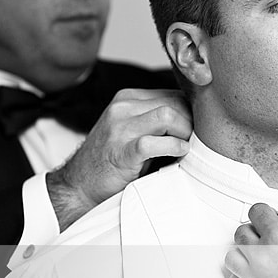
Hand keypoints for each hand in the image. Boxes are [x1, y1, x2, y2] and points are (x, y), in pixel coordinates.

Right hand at [47, 88, 191, 229]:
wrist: (79, 185)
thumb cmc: (113, 160)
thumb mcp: (132, 129)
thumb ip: (157, 119)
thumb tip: (198, 119)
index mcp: (127, 98)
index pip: (172, 93)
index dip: (191, 111)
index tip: (198, 128)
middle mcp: (122, 108)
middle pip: (173, 102)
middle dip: (191, 121)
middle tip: (197, 140)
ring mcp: (119, 128)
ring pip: (166, 115)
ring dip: (184, 131)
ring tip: (187, 146)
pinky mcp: (120, 151)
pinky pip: (152, 143)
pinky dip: (173, 147)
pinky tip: (179, 154)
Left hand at [225, 203, 277, 277]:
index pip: (257, 212)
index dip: (263, 211)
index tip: (267, 215)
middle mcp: (261, 256)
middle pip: (241, 233)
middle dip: (253, 231)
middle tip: (264, 235)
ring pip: (232, 257)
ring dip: (243, 253)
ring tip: (256, 255)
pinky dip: (240, 277)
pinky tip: (251, 276)